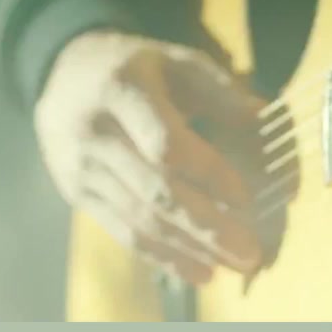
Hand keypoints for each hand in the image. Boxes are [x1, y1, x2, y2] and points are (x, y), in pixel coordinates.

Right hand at [35, 31, 268, 285]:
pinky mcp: (78, 195)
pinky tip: (198, 270)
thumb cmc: (137, 66)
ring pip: (139, 219)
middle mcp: (95, 133)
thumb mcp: (177, 61)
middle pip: (155, 191)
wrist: (63, 73)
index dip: (208, 174)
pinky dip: (162, 256)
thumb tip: (267, 119)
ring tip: (232, 266)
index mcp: (122, 90)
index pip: (166, 144)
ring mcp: (81, 169)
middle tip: (249, 253)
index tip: (245, 199)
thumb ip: (222, 91)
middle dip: (207, 227)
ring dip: (190, 249)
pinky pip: (122, 232)